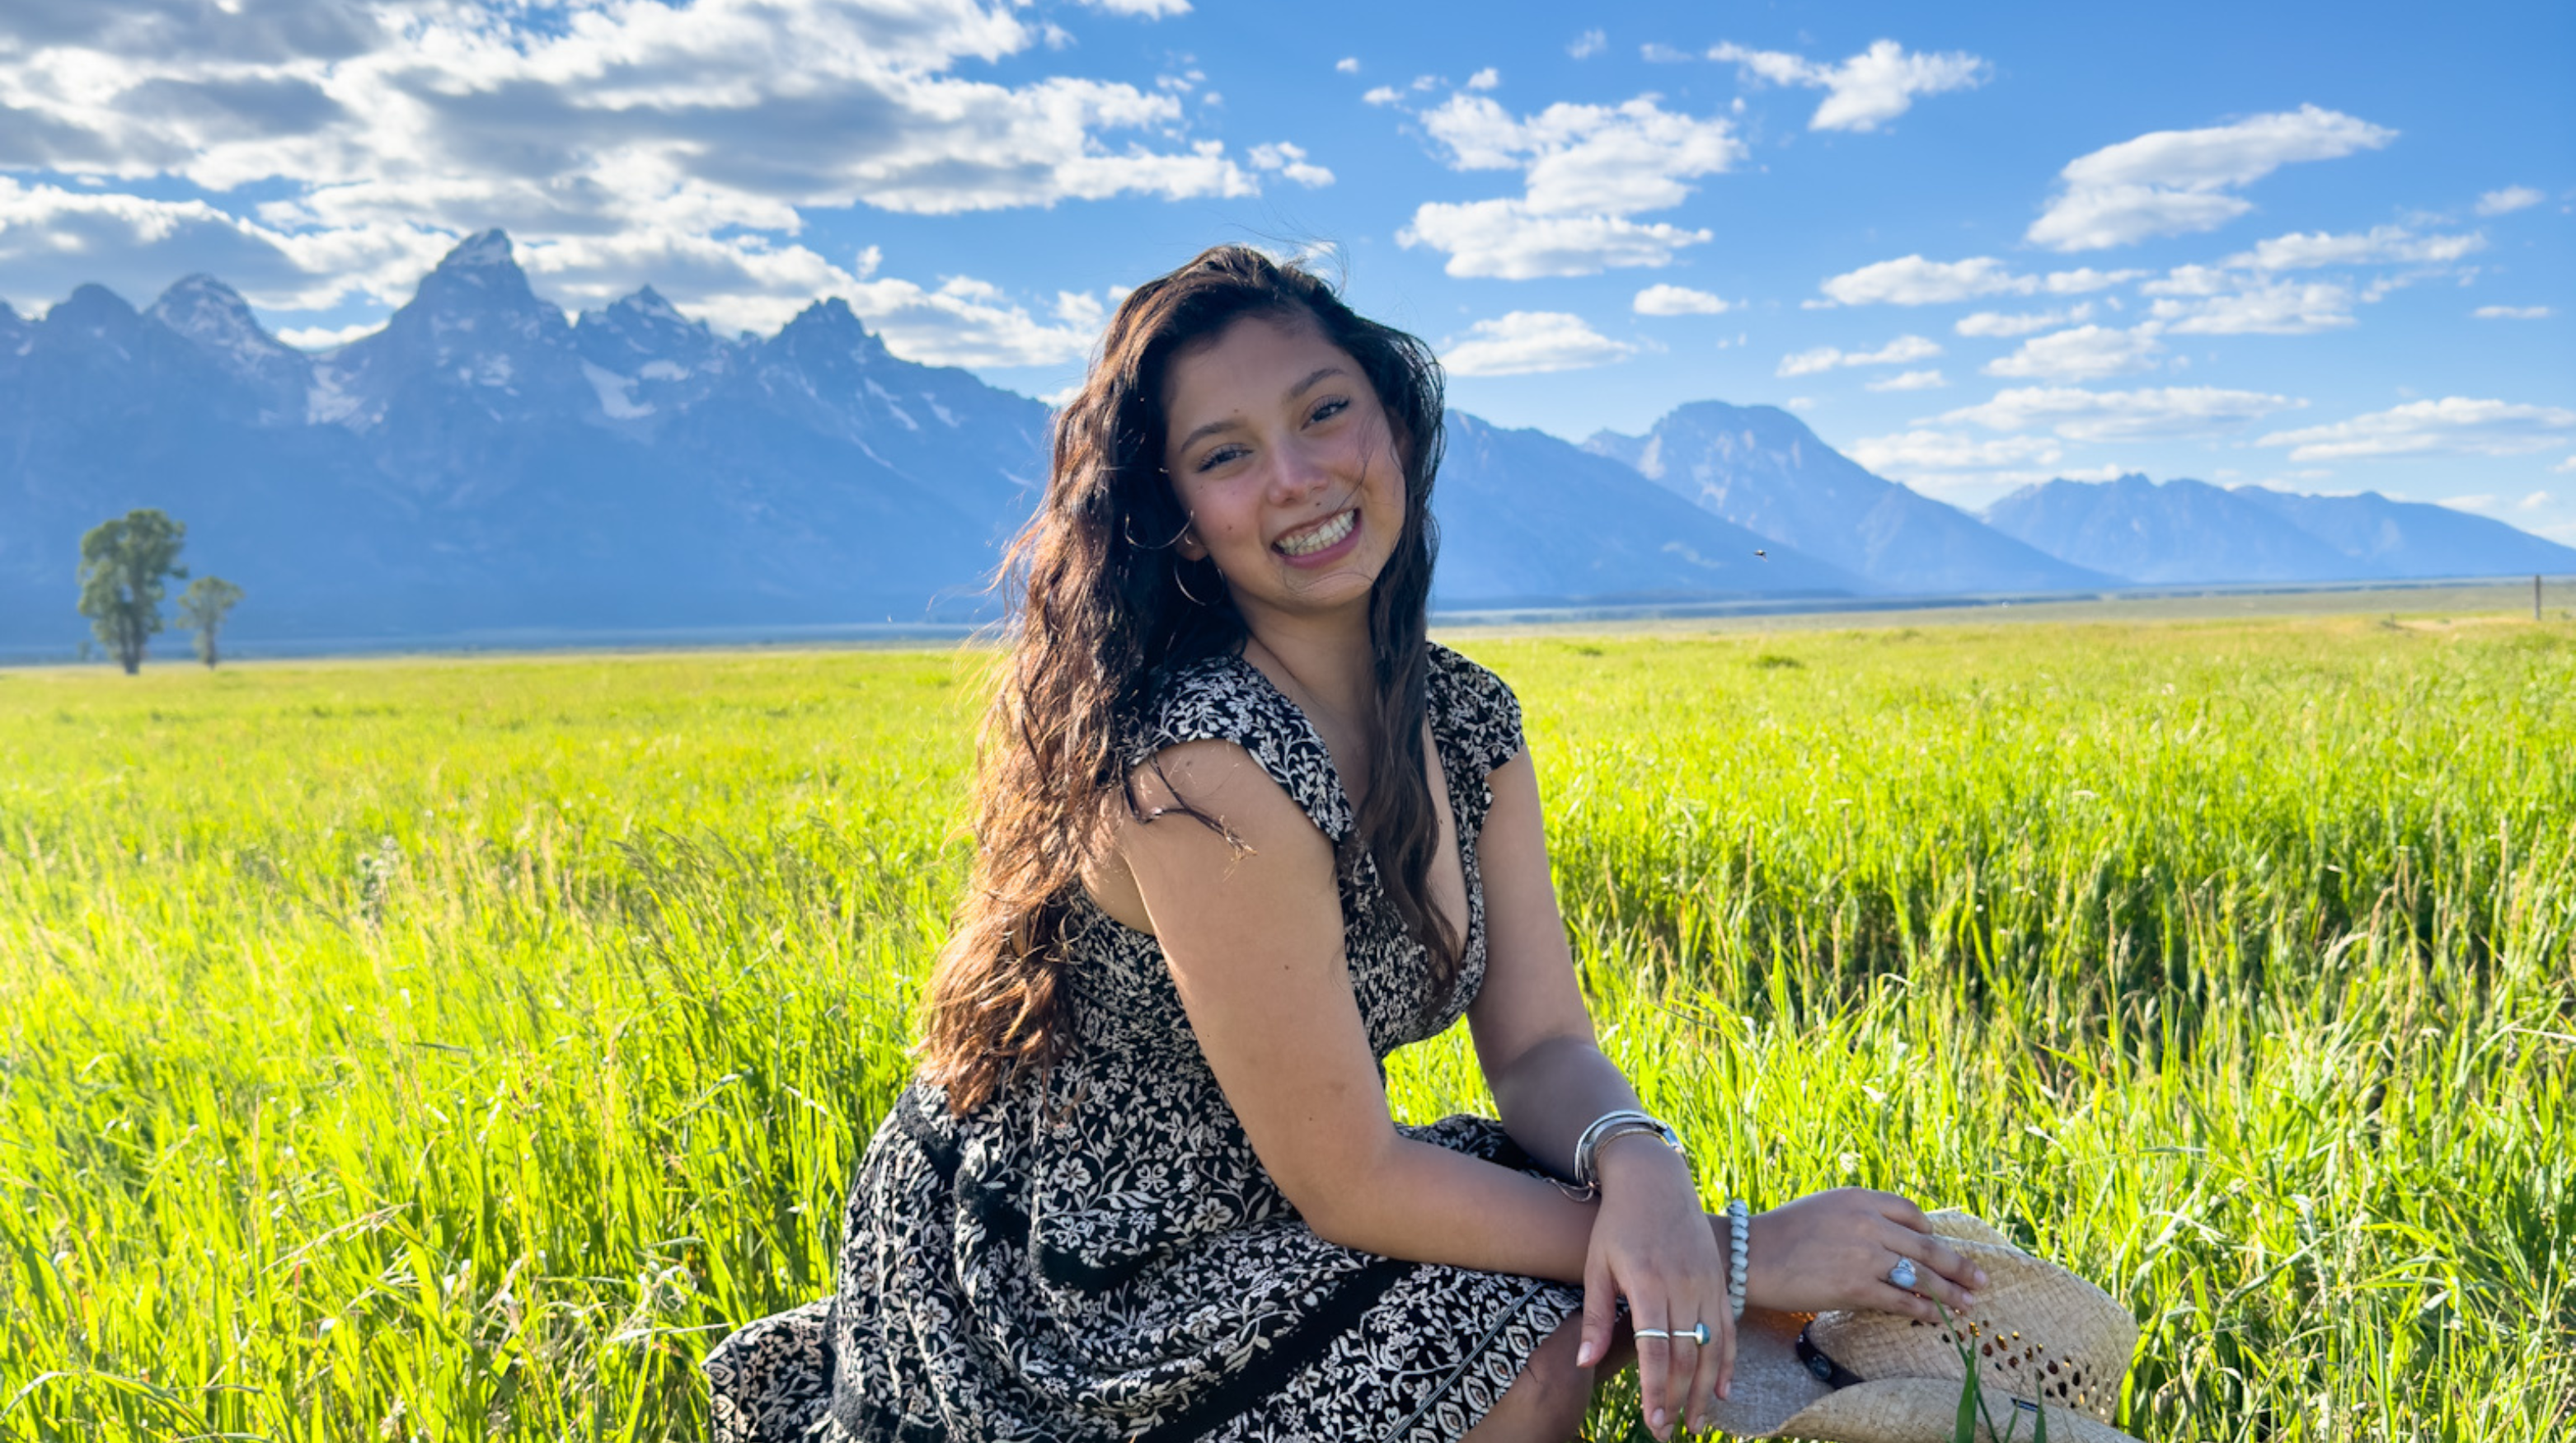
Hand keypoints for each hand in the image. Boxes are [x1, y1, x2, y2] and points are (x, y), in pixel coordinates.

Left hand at [1573, 1138, 1731, 1440]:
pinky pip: (1729, 1327)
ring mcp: (1706, 1282)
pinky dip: (1728, 1361)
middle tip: (1669, 1433)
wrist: (1654, 1178)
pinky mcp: (1718, 1278)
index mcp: (1648, 1284)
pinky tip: (1723, 1390)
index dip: (1655, 1392)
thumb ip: (1596, 1316)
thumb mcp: (1597, 1265)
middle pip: (1686, 1356)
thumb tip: (1585, 1363)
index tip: (1653, 1424)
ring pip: (1711, 1347)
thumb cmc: (1617, 1223)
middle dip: (1677, 1400)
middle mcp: (1683, 1286)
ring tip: (1696, 1422)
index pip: (1655, 1352)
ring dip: (1704, 1390)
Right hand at [1743, 1188, 1989, 1323]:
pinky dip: (1923, 1310)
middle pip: (1926, 1247)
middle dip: (1958, 1266)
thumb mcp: (1824, 1209)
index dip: (1929, 1231)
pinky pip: (1900, 1300)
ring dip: (1949, 1292)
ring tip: (1968, 1304)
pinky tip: (1937, 1318)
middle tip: (1981, 1280)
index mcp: (1859, 1198)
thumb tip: (1890, 1240)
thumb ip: (1858, 1217)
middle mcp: (1867, 1223)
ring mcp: (1864, 1255)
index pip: (1910, 1212)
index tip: (1938, 1244)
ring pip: (1920, 1275)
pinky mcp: (1856, 1287)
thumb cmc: (1781, 1233)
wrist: (1749, 1255)